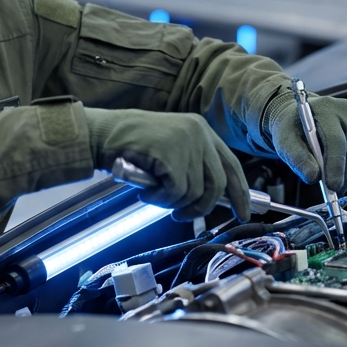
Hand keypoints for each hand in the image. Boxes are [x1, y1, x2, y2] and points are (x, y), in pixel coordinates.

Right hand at [85, 108, 249, 220]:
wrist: (103, 134)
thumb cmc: (132, 146)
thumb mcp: (171, 148)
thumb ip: (193, 166)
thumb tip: (211, 199)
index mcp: (202, 130)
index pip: (231, 166)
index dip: (240, 193)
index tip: (244, 213)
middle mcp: (199, 134)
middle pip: (216, 185)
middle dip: (200, 208)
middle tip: (181, 216)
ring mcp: (186, 144)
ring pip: (193, 193)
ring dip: (170, 203)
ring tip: (152, 193)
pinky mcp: (171, 157)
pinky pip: (175, 194)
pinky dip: (159, 199)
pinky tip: (145, 190)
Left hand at [262, 91, 346, 191]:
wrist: (303, 118)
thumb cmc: (293, 129)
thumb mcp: (285, 142)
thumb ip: (297, 158)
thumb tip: (313, 177)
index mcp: (325, 109)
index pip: (336, 140)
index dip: (336, 166)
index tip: (332, 186)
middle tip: (336, 191)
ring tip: (341, 182)